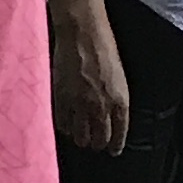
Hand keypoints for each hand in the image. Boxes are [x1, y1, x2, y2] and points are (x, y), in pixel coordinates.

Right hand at [48, 0, 128, 153]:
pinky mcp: (61, 98)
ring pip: (79, 137)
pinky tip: (67, 123)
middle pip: (98, 140)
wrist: (82, 32)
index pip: (118, 136)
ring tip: (79, 134)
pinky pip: (62, 124)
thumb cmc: (105, 49)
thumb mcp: (120, 77)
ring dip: (80, 137)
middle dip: (97, 143)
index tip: (112, 150)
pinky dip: (64, 127)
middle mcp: (101, 107)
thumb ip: (116, 100)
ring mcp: (79, 105)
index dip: (115, 146)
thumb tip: (112, 118)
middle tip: (94, 141)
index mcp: (120, 102)